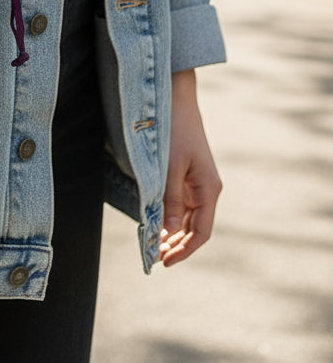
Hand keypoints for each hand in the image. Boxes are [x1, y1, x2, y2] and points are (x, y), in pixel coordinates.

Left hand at [159, 69, 221, 266]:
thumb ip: (169, 200)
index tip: (164, 262)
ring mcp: (196, 182)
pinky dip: (169, 216)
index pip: (200, 232)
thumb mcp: (169, 167)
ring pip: (186, 217)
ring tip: (154, 246)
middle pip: (194, 228)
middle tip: (154, 258)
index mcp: (208, 190)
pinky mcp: (185, 174)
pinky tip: (156, 223)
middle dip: (177, 245)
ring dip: (173, 233)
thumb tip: (169, 233)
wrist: (175, 100)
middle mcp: (206, 189)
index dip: (184, 250)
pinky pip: (179, 203)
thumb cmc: (174, 131)